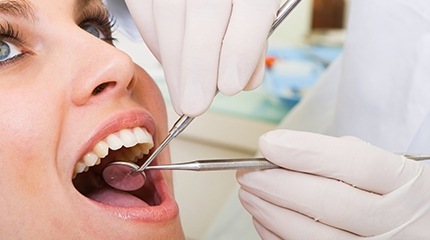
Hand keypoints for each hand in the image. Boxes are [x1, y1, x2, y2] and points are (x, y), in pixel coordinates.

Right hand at [124, 0, 278, 115]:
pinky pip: (144, 9)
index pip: (252, 7)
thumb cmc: (237, 0)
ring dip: (174, 64)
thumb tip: (238, 82)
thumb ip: (252, 43)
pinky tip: (171, 64)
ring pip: (168, 14)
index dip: (241, 49)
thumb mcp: (259, 10)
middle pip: (204, 12)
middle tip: (195, 104)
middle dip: (198, 65)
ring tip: (183, 96)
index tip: (231, 86)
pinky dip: (155, 43)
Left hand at [237, 130, 429, 238]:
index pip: (355, 163)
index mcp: (407, 184)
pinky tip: (265, 217)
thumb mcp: (381, 165)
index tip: (269, 144)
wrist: (417, 224)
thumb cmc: (392, 191)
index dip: (306, 152)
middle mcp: (398, 221)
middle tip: (249, 173)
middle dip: (279, 185)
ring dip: (272, 213)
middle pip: (331, 202)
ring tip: (249, 193)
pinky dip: (279, 235)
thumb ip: (338, 155)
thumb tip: (281, 150)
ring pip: (316, 236)